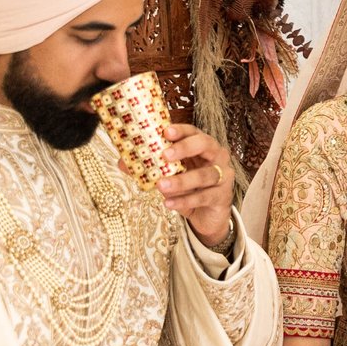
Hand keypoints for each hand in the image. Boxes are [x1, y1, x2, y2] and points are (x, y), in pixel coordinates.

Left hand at [158, 123, 237, 250]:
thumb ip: (151, 168)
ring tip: (161, 185)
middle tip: (165, 155)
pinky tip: (169, 203)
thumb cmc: (189, 188)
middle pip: (206, 145)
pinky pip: (203, 197)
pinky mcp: (222, 196)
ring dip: (182, 180)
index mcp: (203, 145)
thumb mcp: (170, 175)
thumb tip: (123, 162)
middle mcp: (216, 156)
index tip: (165, 131)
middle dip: (185, 148)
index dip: (181, 130)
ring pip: (204, 175)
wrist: (207, 215)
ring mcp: (223, 176)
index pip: (193, 132)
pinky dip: (185, 200)